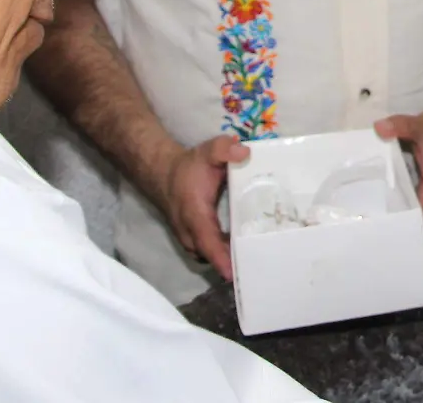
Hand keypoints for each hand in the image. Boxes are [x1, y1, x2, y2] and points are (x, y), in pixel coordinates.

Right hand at [157, 134, 249, 279]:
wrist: (164, 174)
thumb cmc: (190, 166)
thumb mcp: (208, 151)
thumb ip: (224, 148)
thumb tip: (244, 152)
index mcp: (195, 214)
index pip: (207, 241)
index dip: (219, 258)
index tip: (232, 273)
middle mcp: (190, 232)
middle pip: (210, 256)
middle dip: (230, 265)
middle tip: (258, 268)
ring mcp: (189, 239)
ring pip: (208, 256)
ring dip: (226, 261)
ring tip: (254, 261)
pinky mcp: (193, 239)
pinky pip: (208, 253)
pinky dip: (222, 255)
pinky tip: (242, 250)